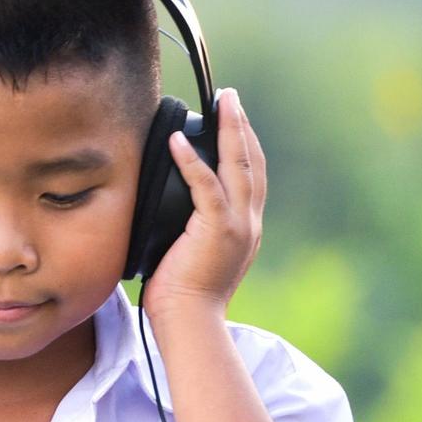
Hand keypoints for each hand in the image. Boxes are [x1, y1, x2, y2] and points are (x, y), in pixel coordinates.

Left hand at [146, 87, 264, 314]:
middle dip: (242, 126)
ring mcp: (237, 226)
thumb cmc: (183, 298)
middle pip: (252, 163)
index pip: (251, 178)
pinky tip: (179, 140)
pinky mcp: (217, 231)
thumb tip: (169, 214)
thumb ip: (192, 231)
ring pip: (238, 166)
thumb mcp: (194, 256)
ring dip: (230, 129)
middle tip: (231, 97)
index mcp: (246, 229)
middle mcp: (249, 223)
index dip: (245, 145)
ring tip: (222, 102)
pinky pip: (206, 186)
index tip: (234, 119)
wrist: (191, 324)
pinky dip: (192, 160)